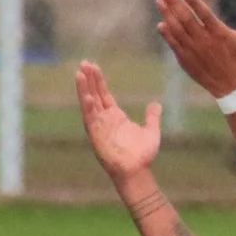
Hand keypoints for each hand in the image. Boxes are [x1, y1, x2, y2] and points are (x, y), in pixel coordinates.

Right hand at [75, 61, 162, 187]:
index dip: (98, 81)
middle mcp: (105, 120)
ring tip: (80, 74)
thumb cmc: (142, 155)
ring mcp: (100, 127)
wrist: (137, 172)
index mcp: (115, 117)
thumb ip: (152, 117)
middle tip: (84, 63)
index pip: (104, 94)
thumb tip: (156, 104)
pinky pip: (91, 120)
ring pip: (89, 104)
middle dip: (89, 80)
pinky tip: (86, 96)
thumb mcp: (151, 131)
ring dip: (84, 90)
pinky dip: (89, 108)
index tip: (93, 67)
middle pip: (94, 95)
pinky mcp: (97, 136)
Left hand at [156, 0, 235, 96]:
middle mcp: (204, 40)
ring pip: (177, 29)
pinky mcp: (185, 58)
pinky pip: (173, 43)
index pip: (205, 15)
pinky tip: (161, 23)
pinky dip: (166, 33)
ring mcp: (193, 49)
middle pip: (186, 18)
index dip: (195, 3)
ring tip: (159, 1)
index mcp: (219, 33)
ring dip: (167, 14)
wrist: (229, 84)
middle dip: (174, 3)